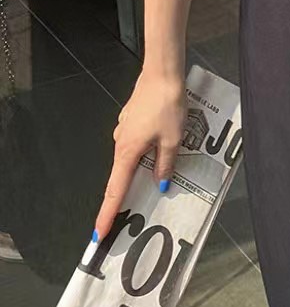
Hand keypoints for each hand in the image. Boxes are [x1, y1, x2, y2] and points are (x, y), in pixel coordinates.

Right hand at [93, 70, 187, 242]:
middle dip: (124, 194)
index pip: (115, 190)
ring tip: (156, 175)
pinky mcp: (132, 119)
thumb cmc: (167, 106)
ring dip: (140, 167)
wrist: (162, 73)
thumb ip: (165, 164)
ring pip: (131, 156)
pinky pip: (136, 141)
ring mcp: (124, 129)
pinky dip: (145, 149)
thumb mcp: (173, 140)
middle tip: (125, 215)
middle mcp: (120, 142)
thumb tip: (160, 184)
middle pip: (122, 174)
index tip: (99, 233)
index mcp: (127, 152)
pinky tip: (160, 145)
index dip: (108, 213)